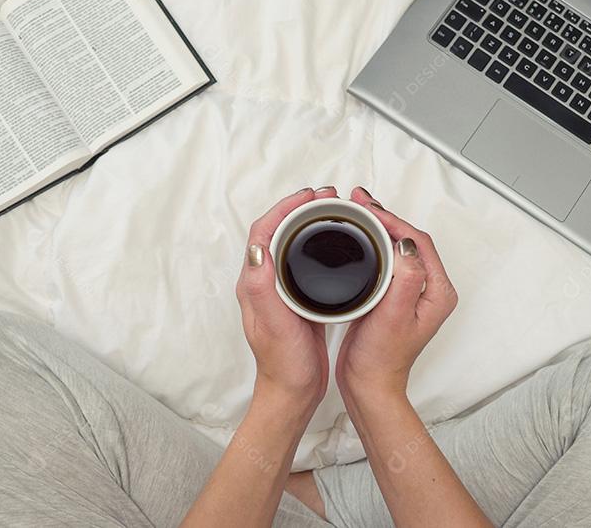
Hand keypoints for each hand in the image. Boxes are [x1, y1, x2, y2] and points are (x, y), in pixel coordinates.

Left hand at [236, 187, 335, 413]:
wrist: (293, 394)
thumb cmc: (283, 364)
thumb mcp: (274, 325)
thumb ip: (263, 288)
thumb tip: (257, 248)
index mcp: (254, 284)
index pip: (263, 232)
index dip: (284, 208)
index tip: (309, 196)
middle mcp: (264, 283)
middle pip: (277, 232)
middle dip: (298, 209)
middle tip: (326, 197)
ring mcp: (280, 292)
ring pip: (291, 245)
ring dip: (308, 224)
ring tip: (333, 212)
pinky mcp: (297, 301)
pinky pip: (304, 262)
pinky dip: (317, 245)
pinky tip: (337, 246)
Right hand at [336, 187, 457, 404]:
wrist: (368, 385)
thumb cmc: (382, 359)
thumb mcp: (393, 316)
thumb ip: (403, 278)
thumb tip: (404, 244)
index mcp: (437, 292)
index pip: (418, 242)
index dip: (394, 221)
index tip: (369, 210)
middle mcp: (429, 290)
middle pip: (409, 240)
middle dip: (385, 218)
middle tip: (359, 201)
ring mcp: (412, 293)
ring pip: (397, 248)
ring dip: (378, 228)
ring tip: (356, 212)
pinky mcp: (395, 296)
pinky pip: (386, 261)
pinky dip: (372, 245)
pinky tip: (356, 239)